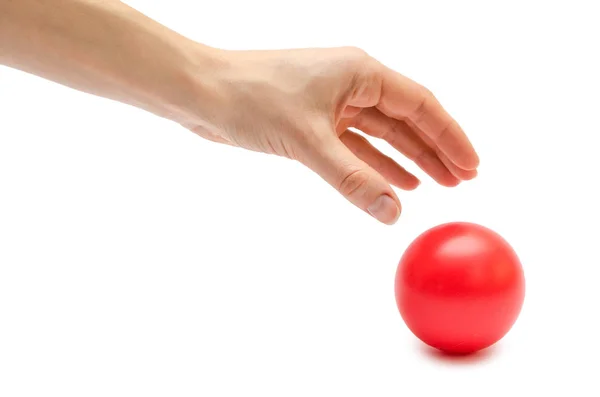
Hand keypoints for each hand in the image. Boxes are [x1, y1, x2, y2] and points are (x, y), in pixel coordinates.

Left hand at [181, 47, 479, 223]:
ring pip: (382, 134)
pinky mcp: (313, 122)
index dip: (449, 136)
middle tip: (462, 180)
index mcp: (360, 73)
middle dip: (435, 150)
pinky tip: (394, 181)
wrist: (202, 93)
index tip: (471, 165)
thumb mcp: (308, 142)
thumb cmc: (250, 99)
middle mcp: (351, 84)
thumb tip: (394, 213)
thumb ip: (353, 179)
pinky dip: (376, 164)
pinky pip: (355, 145)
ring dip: (409, 159)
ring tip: (436, 184)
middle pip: (406, 119)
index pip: (420, 104)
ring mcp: (333, 103)